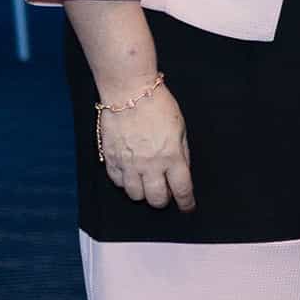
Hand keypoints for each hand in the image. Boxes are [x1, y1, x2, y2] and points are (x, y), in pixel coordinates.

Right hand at [97, 80, 194, 210]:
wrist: (130, 92)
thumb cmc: (157, 104)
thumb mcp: (180, 127)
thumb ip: (182, 152)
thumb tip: (183, 170)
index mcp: (171, 156)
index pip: (182, 189)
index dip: (186, 202)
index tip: (187, 206)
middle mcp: (150, 165)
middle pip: (156, 198)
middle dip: (163, 200)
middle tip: (166, 193)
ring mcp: (128, 164)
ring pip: (135, 195)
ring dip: (143, 192)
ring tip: (147, 182)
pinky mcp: (111, 160)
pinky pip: (118, 182)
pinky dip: (125, 182)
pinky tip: (130, 173)